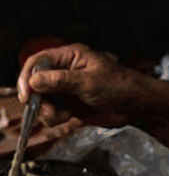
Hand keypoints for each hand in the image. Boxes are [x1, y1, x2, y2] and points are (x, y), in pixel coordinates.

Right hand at [14, 43, 138, 129]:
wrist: (134, 105)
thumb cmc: (119, 86)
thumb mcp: (89, 82)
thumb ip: (61, 81)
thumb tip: (35, 80)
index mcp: (71, 56)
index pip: (39, 61)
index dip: (29, 76)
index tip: (27, 94)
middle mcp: (66, 71)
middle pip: (36, 82)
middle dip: (38, 98)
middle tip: (46, 109)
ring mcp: (66, 88)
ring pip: (42, 100)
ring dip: (47, 111)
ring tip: (62, 115)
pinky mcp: (69, 104)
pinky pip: (52, 112)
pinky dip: (56, 118)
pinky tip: (69, 117)